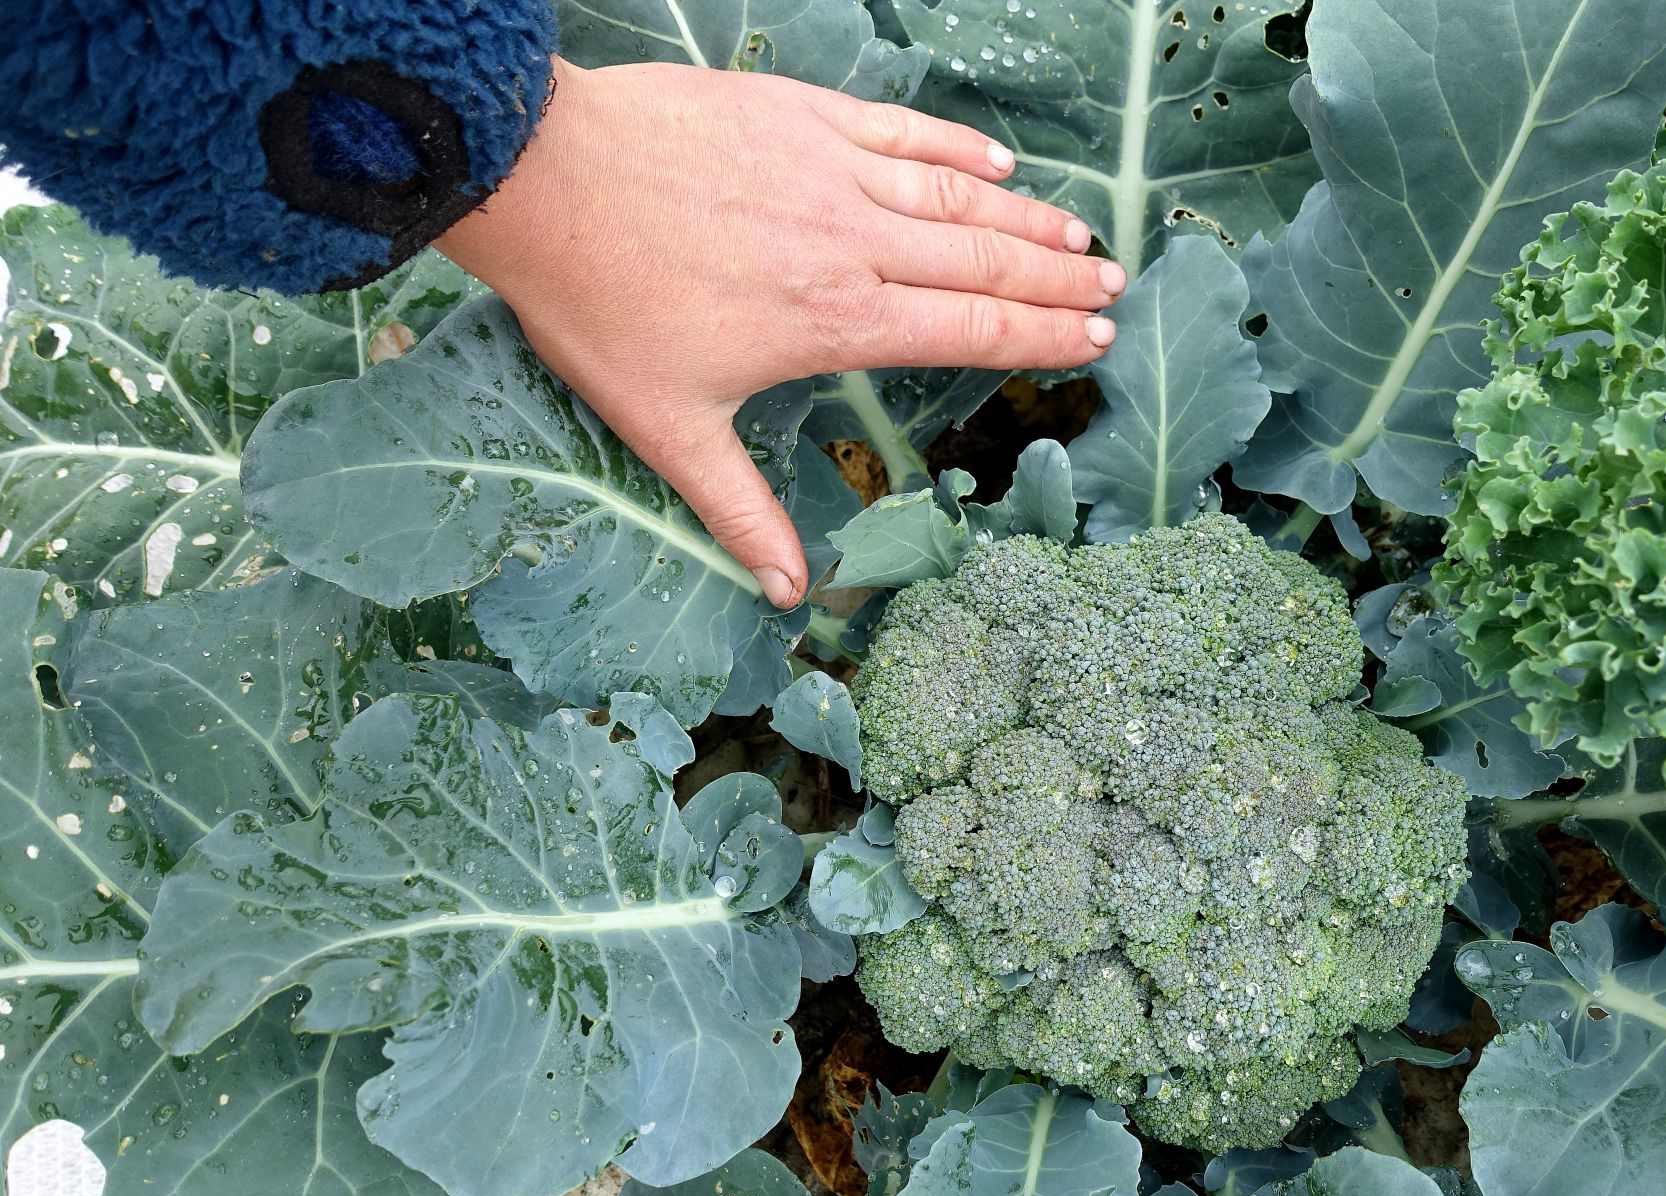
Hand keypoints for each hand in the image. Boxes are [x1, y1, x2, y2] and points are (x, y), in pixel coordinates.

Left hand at [434, 58, 1124, 607]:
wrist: (540, 180)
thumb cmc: (599, 306)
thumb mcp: (667, 430)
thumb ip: (742, 511)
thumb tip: (790, 595)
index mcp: (835, 319)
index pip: (968, 332)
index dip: (1039, 338)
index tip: (1093, 341)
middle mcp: (853, 241)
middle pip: (983, 263)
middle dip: (1056, 279)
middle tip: (1111, 287)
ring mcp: (832, 170)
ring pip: (957, 195)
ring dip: (1026, 218)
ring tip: (1079, 232)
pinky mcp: (802, 116)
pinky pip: (903, 129)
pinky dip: (957, 145)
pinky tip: (997, 161)